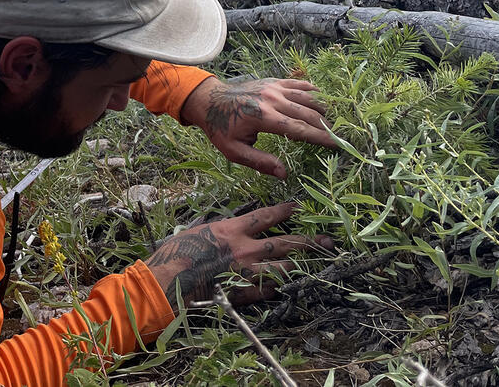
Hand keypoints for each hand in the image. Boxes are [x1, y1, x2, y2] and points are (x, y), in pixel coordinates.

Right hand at [145, 202, 332, 305]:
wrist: (171, 278)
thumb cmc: (178, 251)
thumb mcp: (199, 230)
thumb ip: (218, 228)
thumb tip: (226, 227)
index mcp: (232, 229)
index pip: (266, 216)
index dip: (285, 211)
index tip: (299, 207)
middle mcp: (245, 249)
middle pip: (284, 243)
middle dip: (308, 241)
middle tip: (327, 240)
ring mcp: (247, 272)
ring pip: (282, 268)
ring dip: (296, 266)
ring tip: (311, 266)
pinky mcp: (243, 292)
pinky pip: (267, 290)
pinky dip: (274, 288)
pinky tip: (280, 287)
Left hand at [180, 76, 337, 177]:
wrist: (208, 100)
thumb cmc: (220, 129)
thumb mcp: (234, 151)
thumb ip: (260, 162)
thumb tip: (284, 174)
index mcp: (264, 117)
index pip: (300, 129)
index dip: (321, 138)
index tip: (337, 145)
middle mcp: (272, 99)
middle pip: (309, 112)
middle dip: (327, 125)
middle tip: (341, 136)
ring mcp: (273, 87)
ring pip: (308, 96)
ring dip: (323, 109)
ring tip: (334, 122)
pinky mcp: (272, 81)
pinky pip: (298, 84)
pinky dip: (312, 91)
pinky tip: (321, 99)